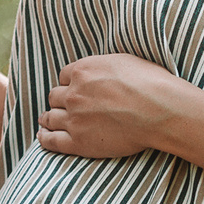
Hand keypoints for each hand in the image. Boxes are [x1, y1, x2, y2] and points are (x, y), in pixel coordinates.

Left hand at [38, 53, 197, 160]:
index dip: (69, 83)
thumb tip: (100, 70)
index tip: (74, 90)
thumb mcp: (124, 61)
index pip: (64, 76)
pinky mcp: (78, 142)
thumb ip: (103, 66)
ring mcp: (74, 118)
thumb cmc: (150, 83)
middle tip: (64, 106)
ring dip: (48, 118)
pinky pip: (51, 141)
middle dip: (59, 100)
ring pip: (50, 117)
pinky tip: (43, 135)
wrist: (159, 110)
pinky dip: (45, 138)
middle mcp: (74, 93)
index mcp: (83, 71)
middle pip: (54, 96)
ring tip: (46, 121)